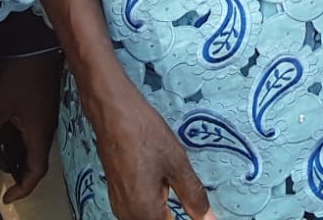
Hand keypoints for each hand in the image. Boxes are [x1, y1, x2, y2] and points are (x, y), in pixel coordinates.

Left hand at [0, 51, 61, 203]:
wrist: (33, 42)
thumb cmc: (17, 75)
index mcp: (39, 133)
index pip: (36, 172)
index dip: (23, 189)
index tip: (7, 197)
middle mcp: (47, 127)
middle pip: (35, 159)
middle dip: (15, 170)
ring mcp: (48, 114)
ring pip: (33, 144)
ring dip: (16, 151)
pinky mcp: (44, 103)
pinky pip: (33, 130)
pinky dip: (18, 136)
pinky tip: (2, 128)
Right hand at [79, 81, 215, 219]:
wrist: (113, 113)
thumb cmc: (145, 135)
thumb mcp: (177, 165)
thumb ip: (194, 197)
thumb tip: (209, 219)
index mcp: (145, 213)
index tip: (198, 210)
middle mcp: (128, 215)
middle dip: (175, 216)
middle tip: (193, 203)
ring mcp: (120, 206)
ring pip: (147, 219)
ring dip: (165, 214)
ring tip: (177, 195)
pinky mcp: (117, 195)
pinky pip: (137, 212)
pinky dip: (154, 208)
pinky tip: (163, 190)